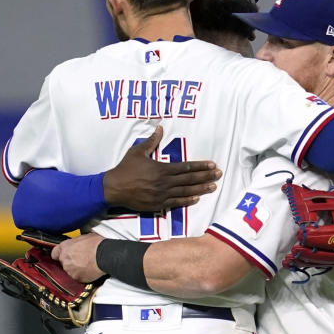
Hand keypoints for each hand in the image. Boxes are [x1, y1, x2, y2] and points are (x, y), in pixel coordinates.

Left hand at [52, 233, 105, 281]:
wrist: (105, 256)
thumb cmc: (97, 245)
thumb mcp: (84, 237)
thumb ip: (76, 242)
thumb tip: (77, 244)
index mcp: (65, 247)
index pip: (54, 253)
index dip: (59, 254)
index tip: (62, 255)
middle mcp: (65, 259)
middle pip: (63, 262)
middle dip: (70, 261)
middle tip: (80, 259)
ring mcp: (70, 270)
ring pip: (70, 271)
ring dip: (75, 269)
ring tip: (86, 265)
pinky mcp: (76, 278)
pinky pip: (77, 277)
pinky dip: (82, 275)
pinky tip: (89, 270)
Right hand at [103, 125, 221, 210]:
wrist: (114, 188)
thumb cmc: (125, 168)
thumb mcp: (137, 151)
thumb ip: (151, 141)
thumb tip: (160, 128)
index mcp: (162, 169)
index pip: (186, 167)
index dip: (200, 166)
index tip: (212, 165)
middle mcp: (165, 182)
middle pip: (190, 180)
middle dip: (206, 177)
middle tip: (219, 175)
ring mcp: (162, 194)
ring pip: (186, 192)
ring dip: (201, 189)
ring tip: (213, 187)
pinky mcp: (158, 204)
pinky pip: (176, 203)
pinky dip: (187, 201)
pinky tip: (197, 198)